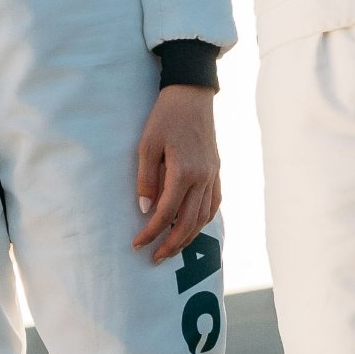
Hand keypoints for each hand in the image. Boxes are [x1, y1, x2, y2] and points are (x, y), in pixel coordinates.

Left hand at [132, 83, 221, 261]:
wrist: (192, 95)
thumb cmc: (165, 117)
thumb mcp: (147, 145)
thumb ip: (146, 179)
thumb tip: (144, 210)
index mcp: (184, 171)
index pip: (166, 213)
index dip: (151, 232)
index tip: (137, 244)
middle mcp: (203, 177)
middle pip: (188, 222)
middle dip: (171, 244)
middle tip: (154, 258)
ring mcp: (213, 175)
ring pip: (204, 217)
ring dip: (188, 237)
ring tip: (172, 249)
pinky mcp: (217, 171)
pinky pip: (214, 203)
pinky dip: (204, 220)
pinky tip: (192, 228)